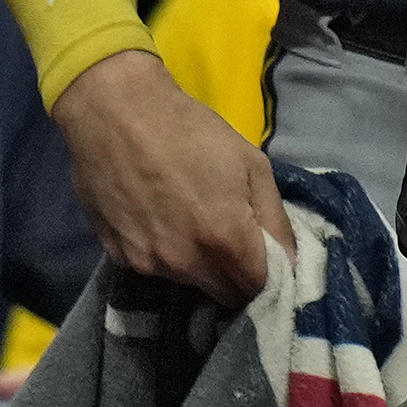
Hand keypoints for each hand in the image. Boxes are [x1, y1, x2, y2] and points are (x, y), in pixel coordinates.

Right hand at [51, 49, 292, 304]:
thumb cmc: (190, 130)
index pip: (257, 290)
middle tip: (230, 241)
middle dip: (234, 277)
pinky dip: (164, 254)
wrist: (115, 111)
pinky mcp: (117, 257)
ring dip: (198, 266)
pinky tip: (159, 219)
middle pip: (222, 295)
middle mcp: (185, 263)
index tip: (266, 259)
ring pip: (188, 283)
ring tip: (190, 221)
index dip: (268, 278)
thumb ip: (275, 220)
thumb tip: (292, 263)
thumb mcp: (252, 164)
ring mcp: (147, 264)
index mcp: (224, 240)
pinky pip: (154, 268)